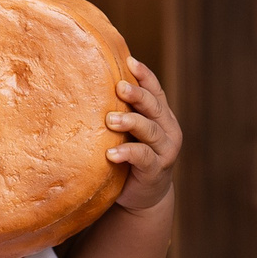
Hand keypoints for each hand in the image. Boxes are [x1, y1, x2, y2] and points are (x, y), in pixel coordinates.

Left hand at [105, 58, 180, 210]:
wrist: (142, 197)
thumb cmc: (130, 157)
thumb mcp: (128, 132)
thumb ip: (121, 112)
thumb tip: (89, 83)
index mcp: (161, 116)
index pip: (155, 91)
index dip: (144, 75)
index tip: (129, 60)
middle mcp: (168, 131)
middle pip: (154, 107)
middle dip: (137, 95)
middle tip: (119, 87)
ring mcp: (164, 152)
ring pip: (150, 131)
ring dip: (130, 122)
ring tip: (110, 120)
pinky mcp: (155, 171)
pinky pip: (143, 158)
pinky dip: (127, 153)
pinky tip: (111, 153)